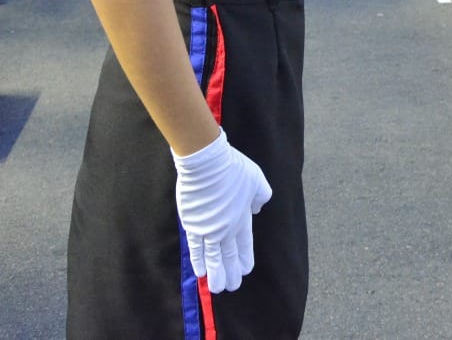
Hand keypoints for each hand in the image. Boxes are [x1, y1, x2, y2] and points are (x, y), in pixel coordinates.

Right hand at [171, 130, 272, 294]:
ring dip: (215, 273)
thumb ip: (260, 197)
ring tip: (216, 288)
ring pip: (212, 257)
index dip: (244, 259)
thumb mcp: (257, 180)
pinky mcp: (191, 224)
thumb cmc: (233, 169)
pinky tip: (200, 272)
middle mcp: (225, 228)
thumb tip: (256, 210)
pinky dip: (198, 261)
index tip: (245, 271)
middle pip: (228, 255)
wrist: (206, 163)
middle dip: (229, 272)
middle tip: (230, 287)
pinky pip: (195, 248)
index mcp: (242, 218)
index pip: (243, 245)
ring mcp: (207, 228)